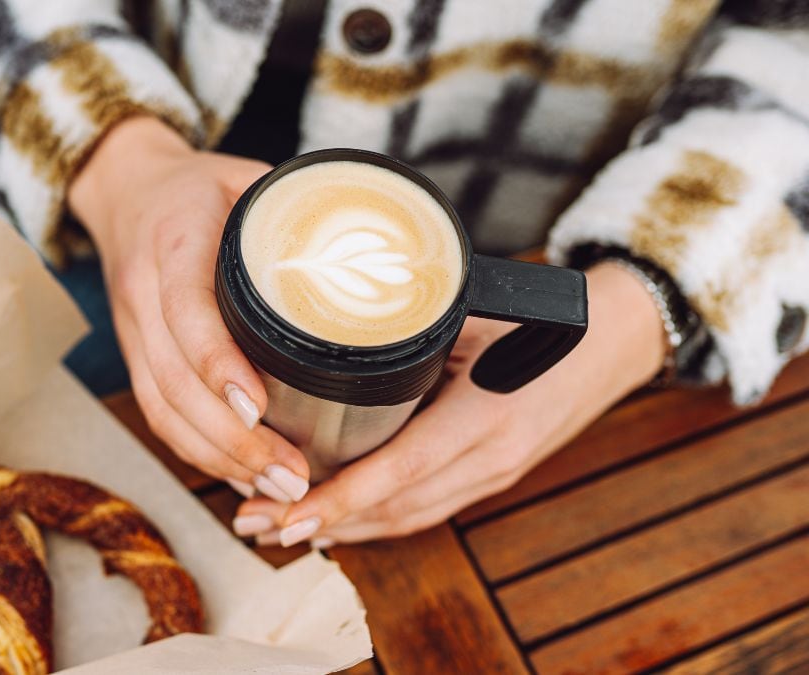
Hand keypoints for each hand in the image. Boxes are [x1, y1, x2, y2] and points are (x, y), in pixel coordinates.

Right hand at [69, 116, 311, 501]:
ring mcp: (133, 329)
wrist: (128, 189)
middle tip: (292, 472)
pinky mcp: (137, 357)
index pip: (186, 310)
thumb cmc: (202, 186)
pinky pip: (158, 414)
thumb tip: (383, 255)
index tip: (260, 405)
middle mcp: (143, 290)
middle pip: (173, 379)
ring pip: (162, 408)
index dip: (218, 362)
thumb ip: (302, 216)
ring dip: (217, 457)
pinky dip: (197, 452)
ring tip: (277, 487)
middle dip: (231, 437)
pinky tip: (241, 476)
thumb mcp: (252, 180)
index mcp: (175, 238)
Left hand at [232, 263, 667, 546]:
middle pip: (393, 509)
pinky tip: (329, 521)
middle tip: (251, 520)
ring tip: (272, 527)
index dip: (341, 497)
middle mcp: (490, 460)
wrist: (612, 346)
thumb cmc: (546, 320)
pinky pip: (421, 510)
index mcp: (487, 417)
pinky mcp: (487, 478)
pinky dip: (371, 520)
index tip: (286, 511)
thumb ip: (420, 318)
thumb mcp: (482, 311)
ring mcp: (491, 476)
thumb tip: (338, 307)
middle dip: (319, 521)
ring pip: (404, 519)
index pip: (402, 470)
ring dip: (338, 528)